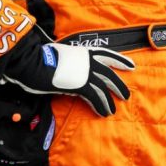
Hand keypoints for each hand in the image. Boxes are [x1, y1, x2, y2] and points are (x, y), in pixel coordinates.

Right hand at [0, 30, 134, 116]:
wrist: (33, 63)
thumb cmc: (42, 59)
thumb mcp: (61, 55)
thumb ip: (70, 61)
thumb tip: (71, 67)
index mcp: (84, 52)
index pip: (107, 55)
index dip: (120, 60)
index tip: (132, 66)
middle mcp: (88, 61)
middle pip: (109, 74)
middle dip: (118, 85)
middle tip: (126, 95)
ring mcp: (85, 73)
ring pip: (104, 88)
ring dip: (110, 100)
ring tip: (113, 110)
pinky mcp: (80, 85)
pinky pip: (94, 98)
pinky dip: (100, 106)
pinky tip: (103, 113)